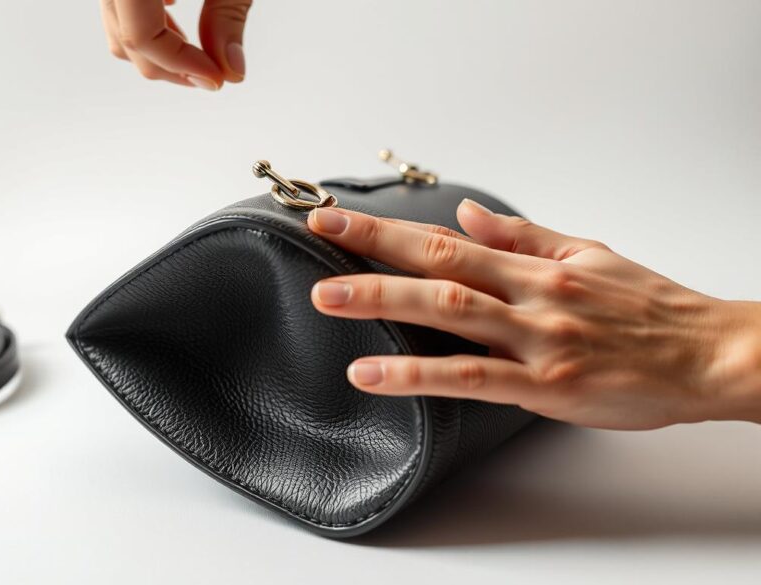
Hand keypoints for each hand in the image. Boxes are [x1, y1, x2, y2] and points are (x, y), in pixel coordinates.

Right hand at [100, 0, 250, 89]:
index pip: (140, 34)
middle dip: (171, 67)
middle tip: (213, 75)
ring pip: (117, 27)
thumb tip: (231, 69)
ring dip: (160, 49)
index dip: (180, 64)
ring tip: (200, 52)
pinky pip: (122, 9)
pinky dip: (151, 24)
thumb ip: (228, 14)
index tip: (216, 78)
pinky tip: (177, 22)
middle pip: (125, 37)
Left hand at [307, 200, 760, 429]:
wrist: (709, 355)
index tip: (337, 217)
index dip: (388, 228)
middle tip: (318, 235)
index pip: (446, 238)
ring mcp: (535, 338)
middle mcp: (529, 294)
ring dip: (383, 299)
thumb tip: (468, 213)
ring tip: (327, 298)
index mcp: (535, 265)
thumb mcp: (586, 254)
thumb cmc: (649, 308)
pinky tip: (372, 374)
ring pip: (448, 311)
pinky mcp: (545, 384)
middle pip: (439, 262)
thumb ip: (522, 236)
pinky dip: (417, 373)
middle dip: (372, 247)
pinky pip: (470, 377)